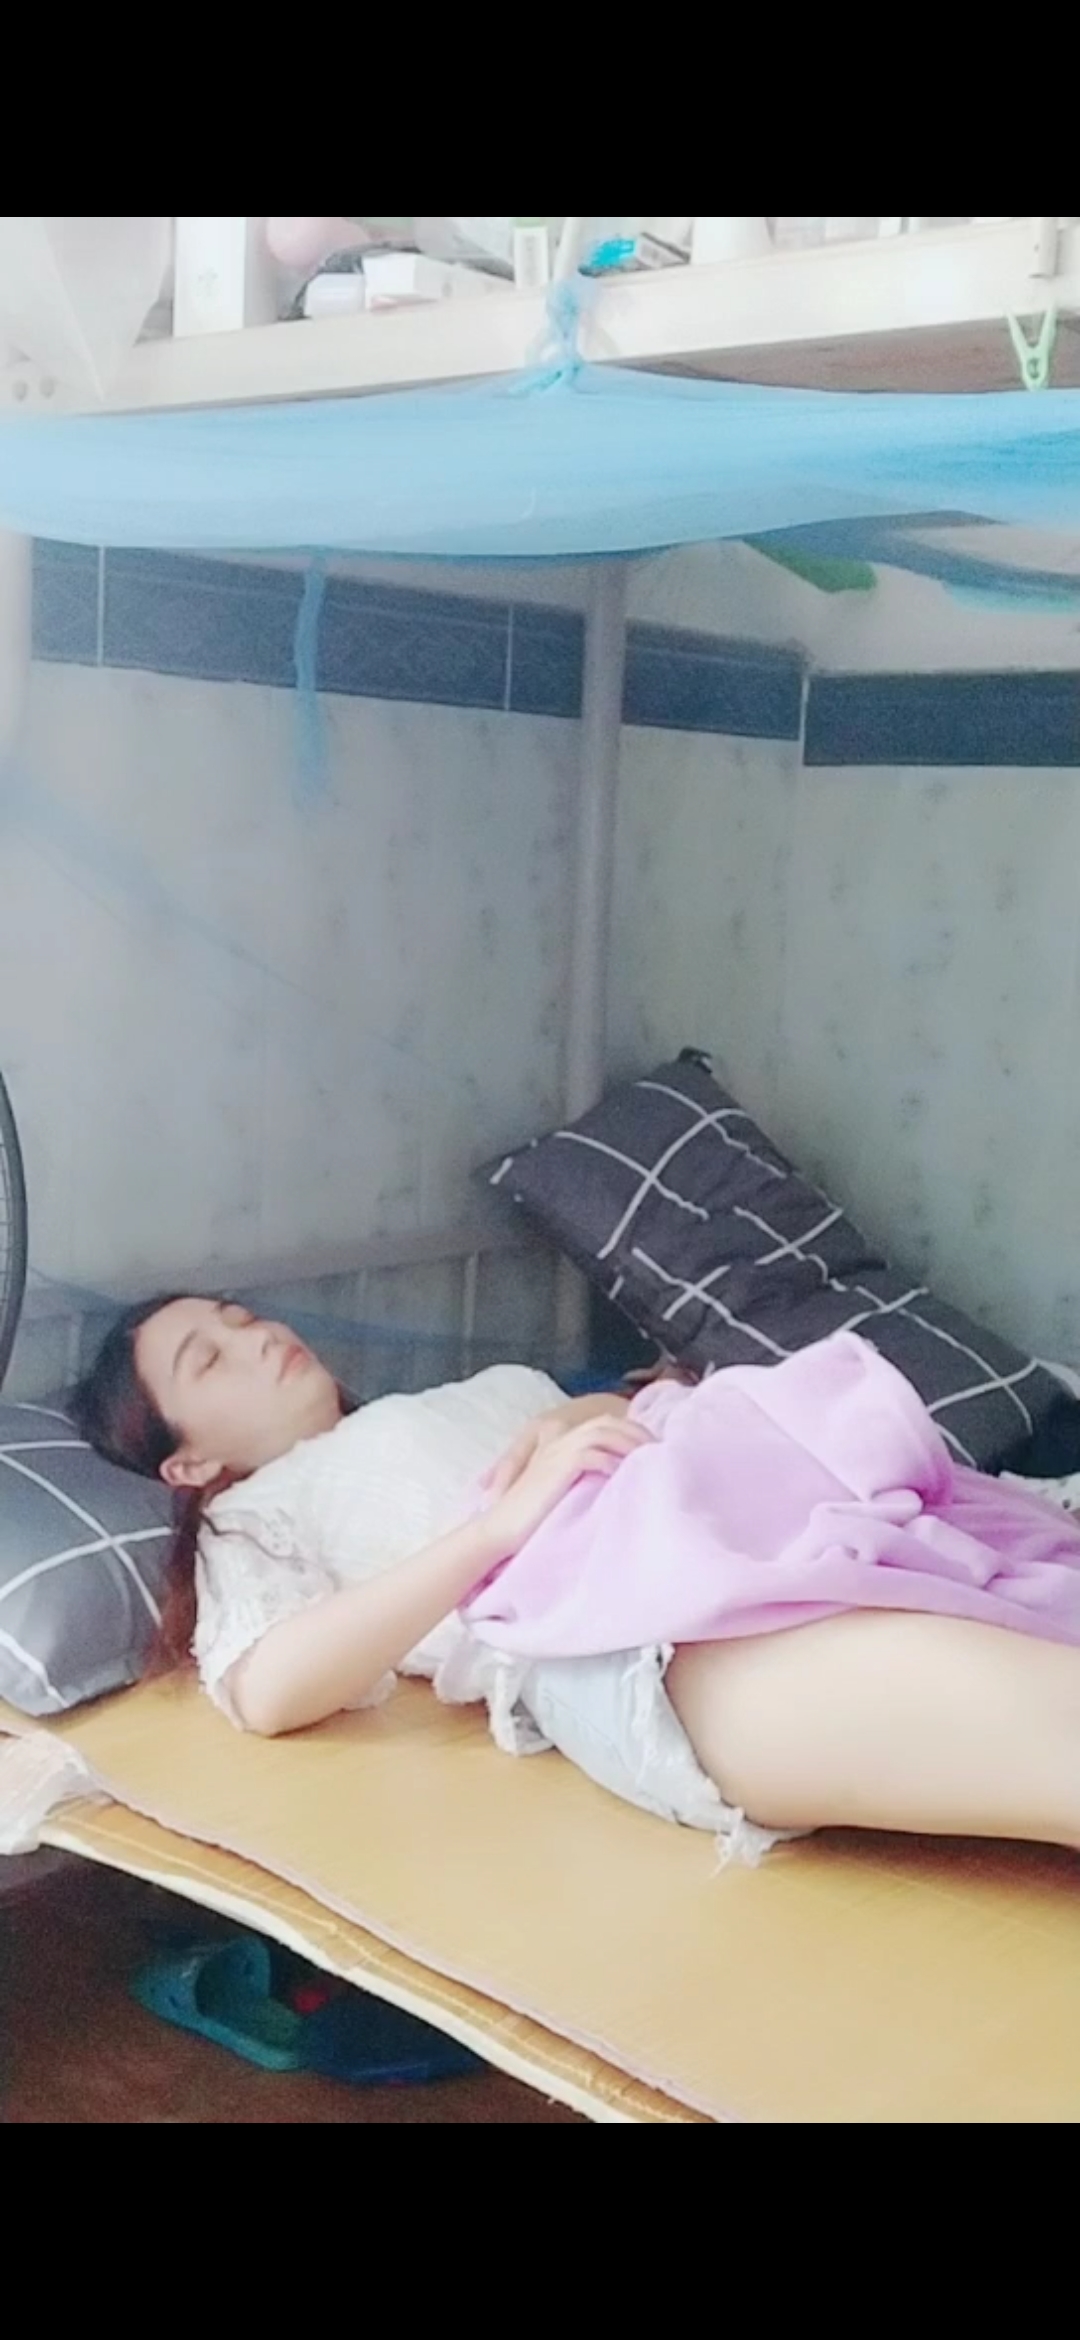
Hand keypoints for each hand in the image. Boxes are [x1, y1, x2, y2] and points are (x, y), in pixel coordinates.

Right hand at [484, 1413, 652, 1560]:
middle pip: (608, 1422)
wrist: (500, 1530)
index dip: (631, 1430)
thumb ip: (586, 1480)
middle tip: (661, 1450)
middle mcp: (559, 1442)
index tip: (653, 1447)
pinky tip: (624, 1474)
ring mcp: (557, 1453)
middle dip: (637, 1432)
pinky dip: (611, 1460)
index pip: (603, 1422)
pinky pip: (591, 1453)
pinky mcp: (556, 1469)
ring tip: (649, 1459)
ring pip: (603, 1432)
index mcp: (561, 1445)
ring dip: (629, 1443)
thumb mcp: (562, 1493)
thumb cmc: (531, 1519)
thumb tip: (622, 1483)